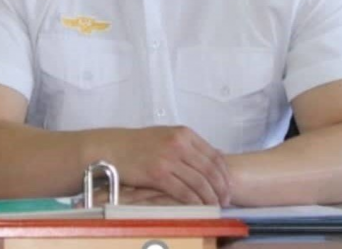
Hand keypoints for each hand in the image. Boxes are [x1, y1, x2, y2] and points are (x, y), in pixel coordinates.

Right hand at [102, 126, 232, 205]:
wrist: (112, 148)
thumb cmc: (139, 144)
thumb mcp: (168, 136)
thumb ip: (189, 145)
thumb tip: (215, 155)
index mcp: (185, 133)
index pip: (214, 154)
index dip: (224, 172)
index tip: (229, 185)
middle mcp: (179, 144)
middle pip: (209, 169)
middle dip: (221, 187)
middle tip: (226, 199)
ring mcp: (168, 158)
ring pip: (198, 181)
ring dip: (209, 196)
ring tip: (215, 205)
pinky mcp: (157, 174)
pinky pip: (182, 190)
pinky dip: (193, 200)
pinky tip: (198, 207)